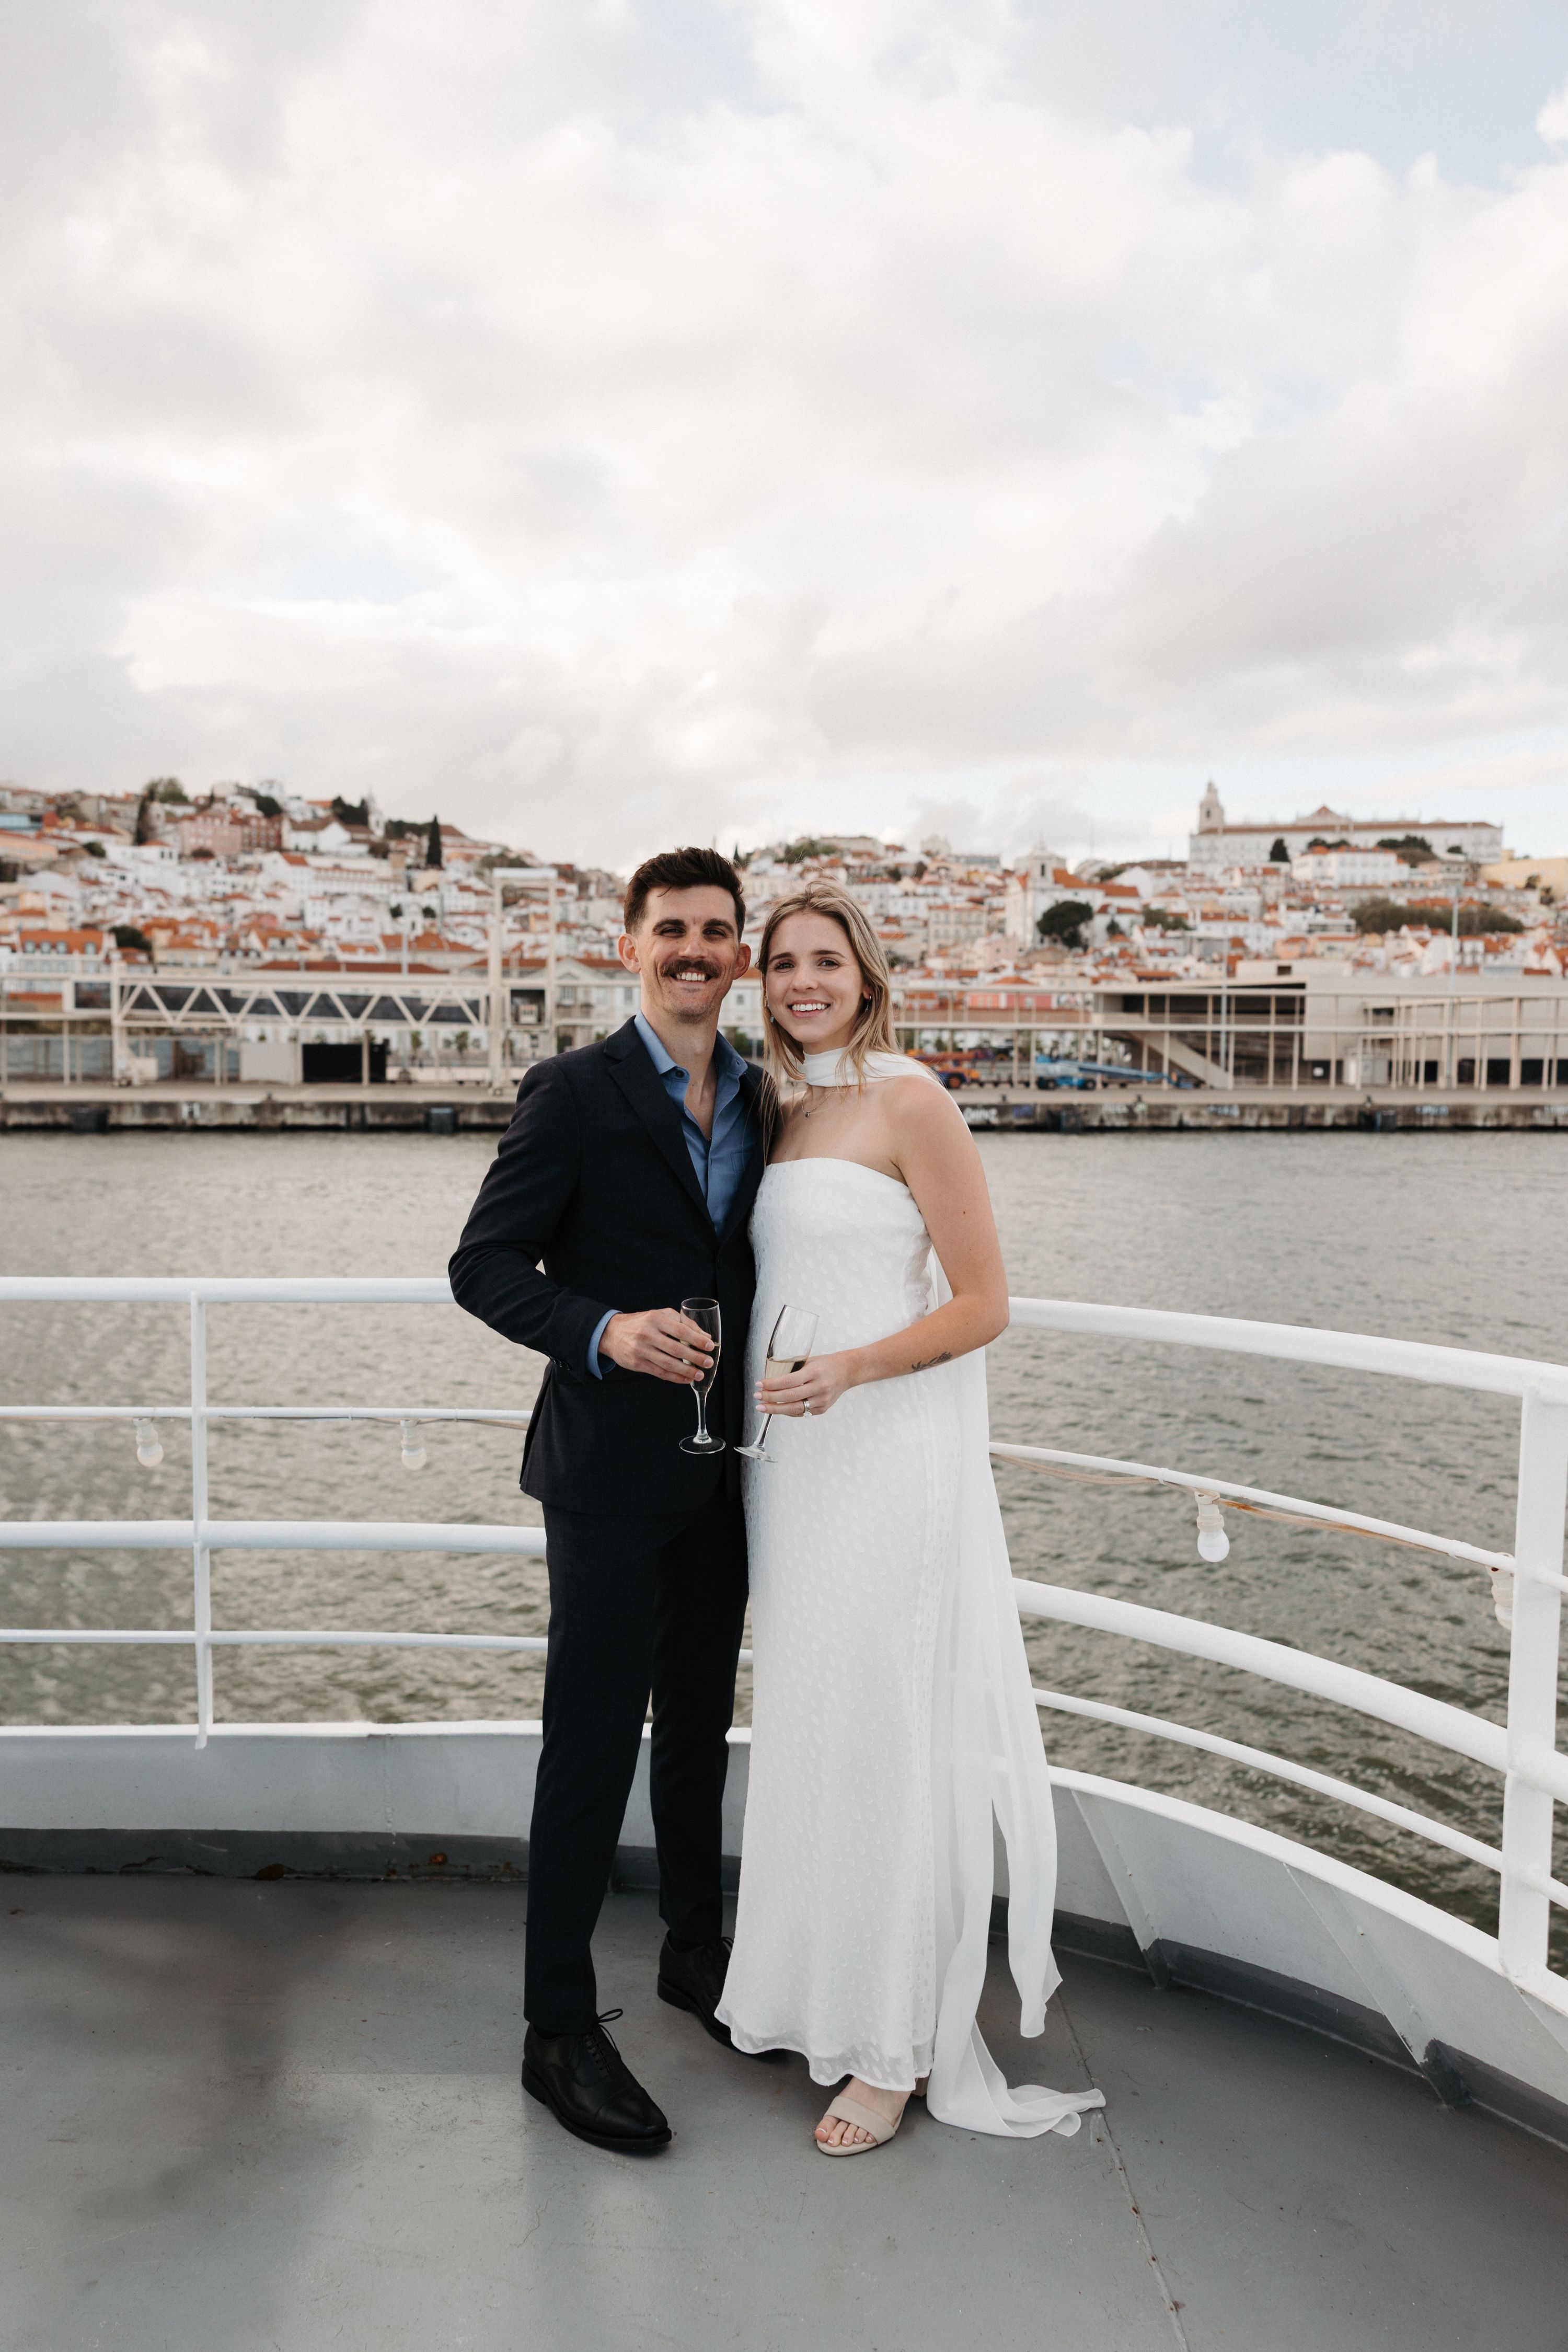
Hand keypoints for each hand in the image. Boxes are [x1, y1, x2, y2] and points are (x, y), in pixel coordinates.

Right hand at [600, 1308, 715, 1386]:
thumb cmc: (641, 1323)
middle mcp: (647, 1334)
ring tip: (700, 1374)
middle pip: (676, 1349)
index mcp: (655, 1319)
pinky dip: (675, 1377)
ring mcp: (640, 1350)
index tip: (710, 1346)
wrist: (612, 1333)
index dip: (697, 1339)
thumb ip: (683, 1323)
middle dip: (695, 1357)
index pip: (680, 1330)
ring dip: (686, 1371)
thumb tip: (705, 1336)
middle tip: (709, 1362)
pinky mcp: (636, 1363)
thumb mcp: (660, 1315)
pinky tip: (686, 1379)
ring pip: (668, 1364)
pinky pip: (659, 1373)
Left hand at [755, 1350, 855, 1417]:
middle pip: (790, 1397)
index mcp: (814, 1372)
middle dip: (770, 1398)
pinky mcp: (822, 1409)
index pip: (789, 1381)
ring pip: (795, 1409)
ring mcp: (822, 1400)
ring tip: (763, 1407)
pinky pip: (802, 1413)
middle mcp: (819, 1387)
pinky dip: (788, 1411)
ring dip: (776, 1409)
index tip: (759, 1384)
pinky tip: (778, 1408)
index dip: (772, 1384)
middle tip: (757, 1397)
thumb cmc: (826, 1364)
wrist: (847, 1372)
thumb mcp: (809, 1361)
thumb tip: (771, 1379)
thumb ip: (793, 1370)